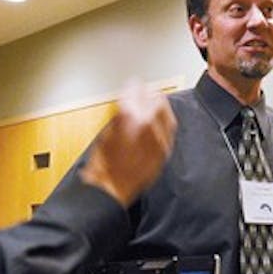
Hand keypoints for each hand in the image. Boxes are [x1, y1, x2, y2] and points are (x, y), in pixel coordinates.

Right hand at [81, 80, 176, 205]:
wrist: (111, 188)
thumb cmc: (103, 164)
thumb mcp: (107, 129)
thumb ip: (122, 113)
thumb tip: (129, 104)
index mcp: (131, 117)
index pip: (136, 90)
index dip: (133, 86)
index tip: (132, 84)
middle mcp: (150, 126)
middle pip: (156, 98)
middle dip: (149, 93)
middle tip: (143, 91)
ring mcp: (160, 139)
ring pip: (165, 112)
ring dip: (158, 106)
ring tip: (150, 104)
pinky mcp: (165, 151)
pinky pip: (168, 129)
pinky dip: (162, 122)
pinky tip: (156, 123)